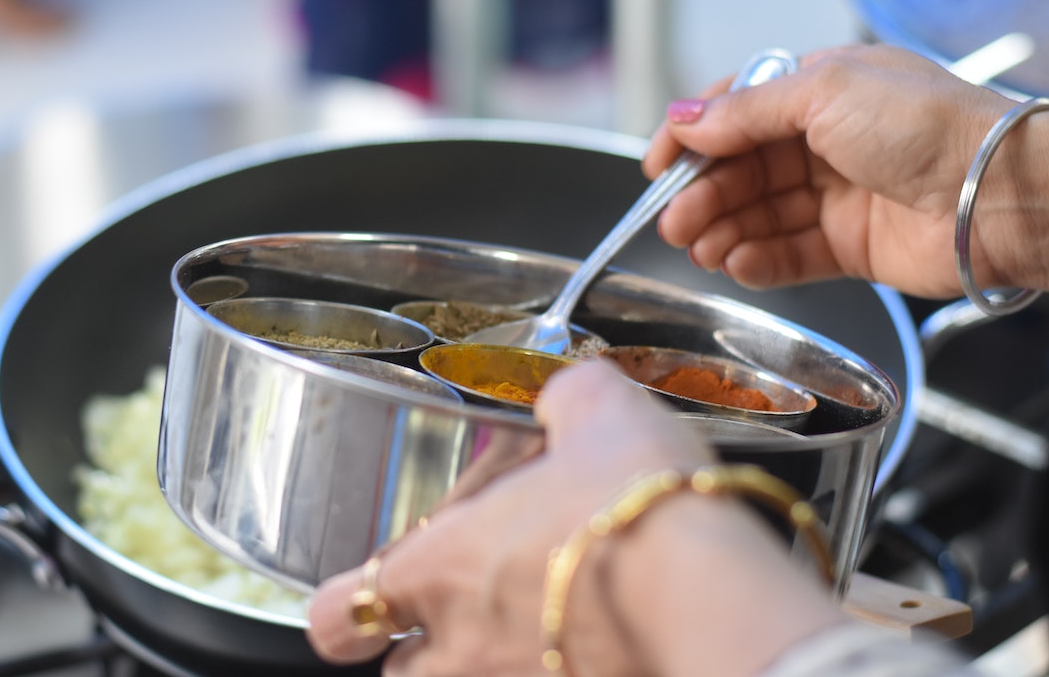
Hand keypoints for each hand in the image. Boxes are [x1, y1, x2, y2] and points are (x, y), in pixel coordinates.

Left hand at [305, 359, 713, 675]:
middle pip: (399, 674)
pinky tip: (600, 642)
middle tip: (466, 608)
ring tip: (536, 628)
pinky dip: (563, 670)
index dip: (342, 606)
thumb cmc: (642, 506)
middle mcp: (464, 650)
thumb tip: (567, 398)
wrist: (715, 595)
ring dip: (488, 663)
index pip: (334, 614)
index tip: (358, 598)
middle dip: (423, 645)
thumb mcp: (597, 411)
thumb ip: (565, 400)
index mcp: (441, 569)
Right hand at [645, 44, 1048, 297]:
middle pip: (742, 170)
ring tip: (697, 247)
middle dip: (703, 195)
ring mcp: (838, 195)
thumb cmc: (929, 126)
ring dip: (722, 230)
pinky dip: (758, 261)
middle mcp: (827, 141)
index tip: (656, 166)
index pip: (738, 113)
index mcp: (822, 90)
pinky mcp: (850, 246)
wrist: (995, 194)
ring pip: (759, 215)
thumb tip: (684, 120)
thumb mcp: (823, 93)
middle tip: (672, 220)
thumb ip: (745, 113)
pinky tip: (735, 263)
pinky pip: (789, 255)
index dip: (693, 139)